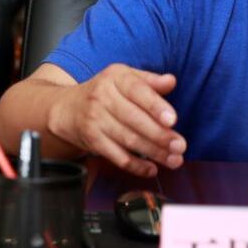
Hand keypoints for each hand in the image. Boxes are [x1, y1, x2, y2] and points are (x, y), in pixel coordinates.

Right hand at [47, 63, 185, 176]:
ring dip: (153, 152)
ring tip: (174, 160)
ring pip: (128, 139)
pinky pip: (117, 156)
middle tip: (180, 146)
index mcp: (116, 78)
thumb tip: (171, 81)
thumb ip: (150, 81)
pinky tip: (152, 169)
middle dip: (160, 135)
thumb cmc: (106, 91)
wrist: (67, 108)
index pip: (137, 90)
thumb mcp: (126, 77)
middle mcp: (102, 97)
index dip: (155, 106)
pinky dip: (135, 165)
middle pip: (134, 119)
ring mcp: (95, 120)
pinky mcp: (92, 141)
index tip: (173, 120)